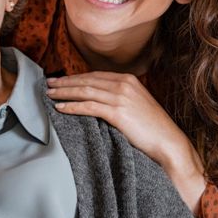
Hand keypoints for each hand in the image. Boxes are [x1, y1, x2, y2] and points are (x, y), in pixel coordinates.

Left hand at [46, 72, 206, 212]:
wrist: (168, 142)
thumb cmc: (152, 128)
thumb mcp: (136, 105)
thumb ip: (119, 97)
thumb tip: (97, 99)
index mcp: (128, 80)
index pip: (94, 75)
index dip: (75, 77)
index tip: (61, 80)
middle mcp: (124, 84)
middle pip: (87, 81)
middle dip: (65, 82)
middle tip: (48, 84)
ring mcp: (121, 97)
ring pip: (85, 91)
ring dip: (64, 92)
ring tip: (49, 95)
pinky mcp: (118, 112)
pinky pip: (89, 106)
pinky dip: (72, 106)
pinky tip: (60, 108)